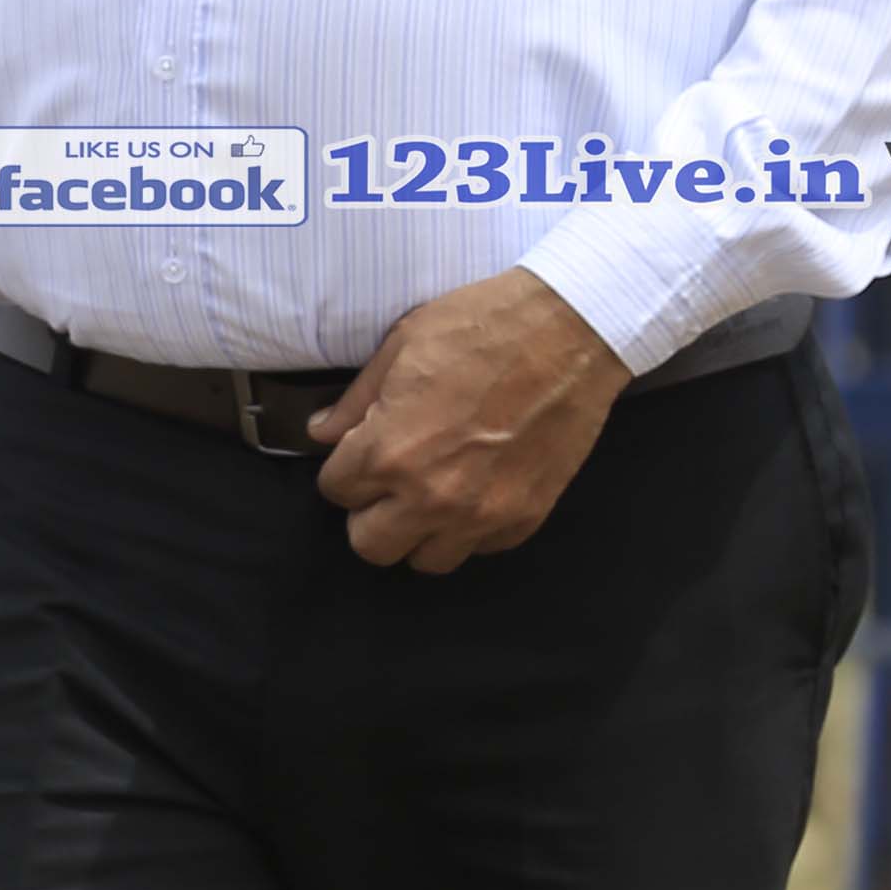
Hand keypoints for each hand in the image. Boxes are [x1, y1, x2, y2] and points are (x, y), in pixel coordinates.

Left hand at [301, 267, 631, 572]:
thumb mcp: (400, 347)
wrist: (569, 332)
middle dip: (369, 514)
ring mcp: (483, 514)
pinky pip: (481, 549)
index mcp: (389, 452)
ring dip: (418, 531)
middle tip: (386, 482)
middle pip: (371, 546)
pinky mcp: (526, 518)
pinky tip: (473, 490)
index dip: (344, 470)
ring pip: (427, 561)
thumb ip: (355, 402)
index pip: (336, 492)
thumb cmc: (480, 328)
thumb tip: (321, 433)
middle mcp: (431, 497)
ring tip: (428, 493)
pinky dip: (470, 529)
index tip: (360, 453)